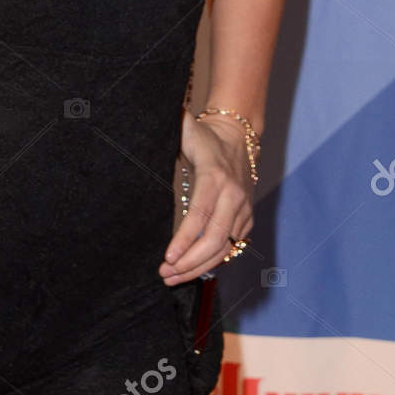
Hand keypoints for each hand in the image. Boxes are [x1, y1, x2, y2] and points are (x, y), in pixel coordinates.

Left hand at [158, 110, 253, 284]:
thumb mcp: (187, 128)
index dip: (185, 238)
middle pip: (215, 239)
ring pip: (224, 249)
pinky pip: (232, 248)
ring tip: (173, 278)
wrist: (239, 137)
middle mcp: (233, 196)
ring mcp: (243, 210)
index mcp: (215, 178)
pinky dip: (212, 263)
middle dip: (190, 262)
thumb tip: (148, 116)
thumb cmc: (205, 137)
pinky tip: (192, 270)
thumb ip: (173, 124)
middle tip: (165, 274)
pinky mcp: (247, 219)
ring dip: (199, 268)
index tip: (168, 257)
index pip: (200, 214)